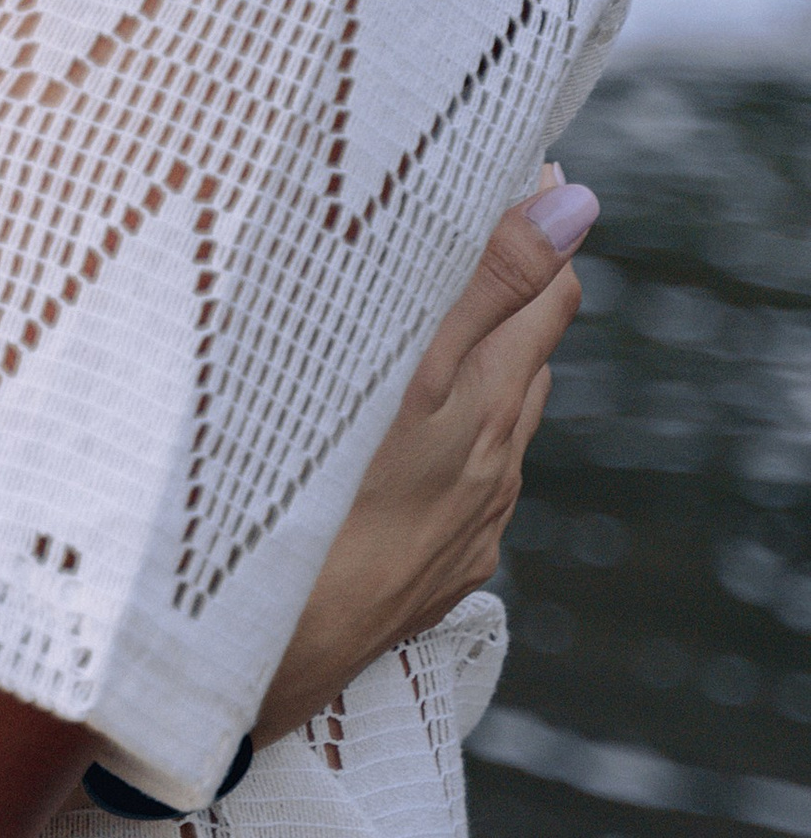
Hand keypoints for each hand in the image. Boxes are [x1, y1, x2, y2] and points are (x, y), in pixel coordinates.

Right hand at [255, 172, 592, 743]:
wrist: (263, 667)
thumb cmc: (317, 507)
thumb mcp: (402, 374)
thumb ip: (486, 285)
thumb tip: (573, 201)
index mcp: (482, 410)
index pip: (545, 298)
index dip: (537, 231)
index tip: (514, 170)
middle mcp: (490, 472)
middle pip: (522, 357)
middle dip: (506, 291)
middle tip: (467, 222)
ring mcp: (466, 529)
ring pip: (489, 423)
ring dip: (473, 365)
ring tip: (428, 319)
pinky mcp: (434, 574)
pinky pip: (457, 484)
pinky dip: (442, 437)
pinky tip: (397, 434)